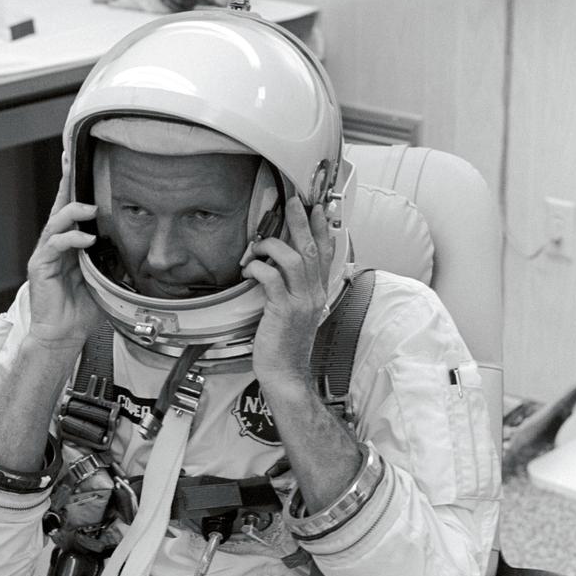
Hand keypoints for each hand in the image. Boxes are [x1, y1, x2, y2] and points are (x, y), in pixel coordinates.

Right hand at [26, 163, 100, 346]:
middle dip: (66, 183)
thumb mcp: (106, 281)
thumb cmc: (81, 311)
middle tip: (72, 162)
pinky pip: (54, 245)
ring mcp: (46, 254)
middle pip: (60, 207)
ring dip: (74, 212)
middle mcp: (56, 245)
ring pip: (56, 222)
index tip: (80, 164)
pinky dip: (70, 239)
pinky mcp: (40, 266)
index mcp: (70, 246)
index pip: (74, 211)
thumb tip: (137, 247)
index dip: (76, 188)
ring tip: (91, 209)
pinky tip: (85, 238)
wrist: (63, 335)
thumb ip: (115, 261)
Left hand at [243, 197, 334, 389]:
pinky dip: (259, 268)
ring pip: (296, 260)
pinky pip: (273, 279)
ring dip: (274, 245)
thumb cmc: (285, 345)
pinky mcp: (284, 311)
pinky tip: (249, 269)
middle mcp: (314, 294)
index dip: (322, 228)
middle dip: (302, 222)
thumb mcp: (294, 312)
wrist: (286, 374)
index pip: (326, 253)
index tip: (317, 207)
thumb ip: (291, 288)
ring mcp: (301, 303)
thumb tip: (277, 265)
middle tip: (293, 201)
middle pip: (312, 249)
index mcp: (317, 293)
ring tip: (258, 244)